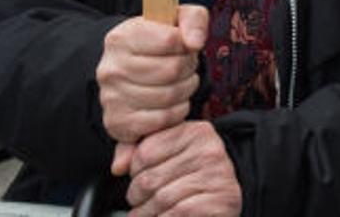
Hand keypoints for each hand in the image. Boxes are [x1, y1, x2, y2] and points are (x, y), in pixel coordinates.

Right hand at [98, 6, 207, 151]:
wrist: (131, 70)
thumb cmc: (158, 43)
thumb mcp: (177, 19)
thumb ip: (193, 20)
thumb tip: (195, 42)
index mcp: (123, 37)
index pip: (169, 40)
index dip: (187, 45)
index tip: (186, 47)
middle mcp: (111, 68)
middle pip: (171, 70)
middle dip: (189, 68)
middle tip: (188, 67)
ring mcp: (111, 97)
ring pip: (168, 96)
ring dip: (186, 89)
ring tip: (182, 82)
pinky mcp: (117, 122)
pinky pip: (161, 120)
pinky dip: (176, 112)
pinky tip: (174, 102)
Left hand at [124, 120, 241, 216]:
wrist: (222, 206)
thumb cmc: (189, 180)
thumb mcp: (168, 156)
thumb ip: (138, 152)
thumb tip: (118, 167)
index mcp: (197, 131)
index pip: (145, 151)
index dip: (135, 172)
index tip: (143, 177)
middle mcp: (209, 150)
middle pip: (148, 179)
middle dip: (137, 198)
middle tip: (142, 202)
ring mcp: (217, 176)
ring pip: (159, 200)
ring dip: (145, 215)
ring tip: (149, 214)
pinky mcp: (218, 202)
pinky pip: (175, 214)